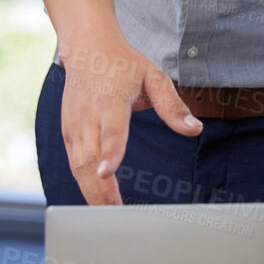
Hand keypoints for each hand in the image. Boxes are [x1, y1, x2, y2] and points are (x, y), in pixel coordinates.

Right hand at [60, 30, 201, 204]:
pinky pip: (73, 162)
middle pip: (90, 157)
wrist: (86, 47)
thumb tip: (195, 129)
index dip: (109, 153)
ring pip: (78, 165)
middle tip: (116, 215)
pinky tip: (96, 200)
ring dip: (91, 192)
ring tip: (107, 216)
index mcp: (111, 100)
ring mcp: (74, 124)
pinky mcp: (68, 131)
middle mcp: (88, 114)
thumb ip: (173, 106)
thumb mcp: (154, 76)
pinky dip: (83, 183)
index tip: (106, 173)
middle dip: (101, 189)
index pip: (110, 130)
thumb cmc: (122, 63)